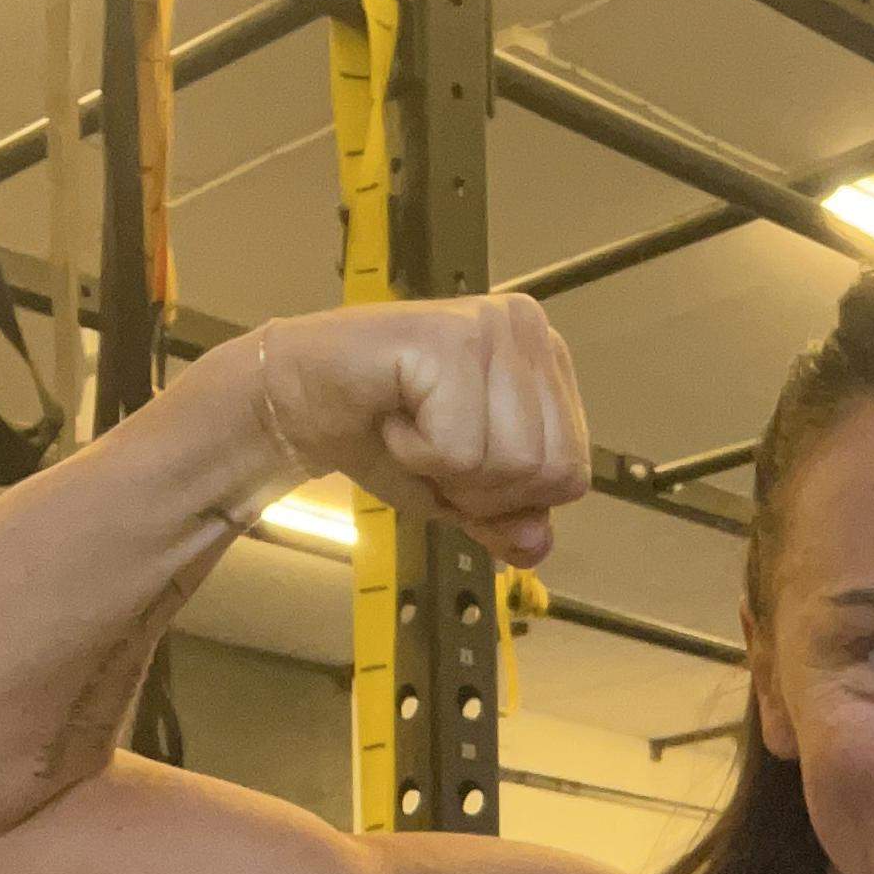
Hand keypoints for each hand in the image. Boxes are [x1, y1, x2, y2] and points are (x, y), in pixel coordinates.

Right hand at [252, 294, 591, 566]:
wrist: (301, 401)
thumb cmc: (384, 435)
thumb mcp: (461, 493)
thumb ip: (508, 520)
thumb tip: (538, 544)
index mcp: (546, 363)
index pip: (572, 473)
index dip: (512, 499)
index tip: (459, 464)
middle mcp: (528, 332)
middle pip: (548, 471)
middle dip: (482, 490)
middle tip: (432, 450)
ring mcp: (491, 329)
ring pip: (511, 462)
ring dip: (447, 472)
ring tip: (412, 431)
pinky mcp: (450, 340)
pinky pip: (460, 448)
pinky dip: (417, 455)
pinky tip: (394, 419)